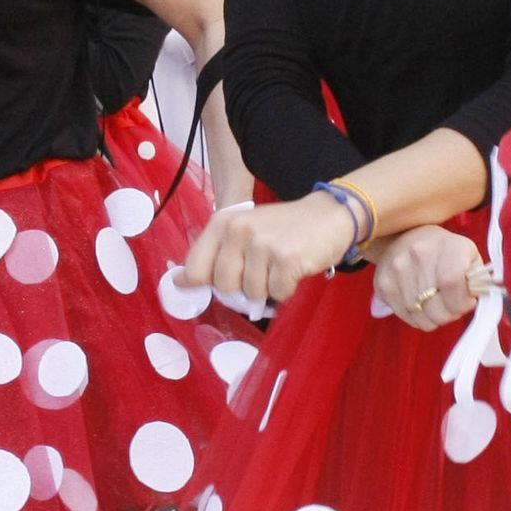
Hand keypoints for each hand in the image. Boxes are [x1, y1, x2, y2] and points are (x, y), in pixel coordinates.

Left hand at [179, 191, 353, 305]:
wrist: (330, 216)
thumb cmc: (284, 228)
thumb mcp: (244, 231)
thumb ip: (214, 254)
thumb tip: (180, 282)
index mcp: (223, 223)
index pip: (195, 268)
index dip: (200, 285)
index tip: (208, 288)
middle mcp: (239, 230)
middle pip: (223, 287)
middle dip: (242, 289)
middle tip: (260, 273)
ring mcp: (263, 244)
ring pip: (251, 293)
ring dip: (267, 289)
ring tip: (279, 268)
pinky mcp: (286, 259)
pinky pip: (277, 295)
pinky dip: (287, 290)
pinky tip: (294, 271)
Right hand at [372, 226, 482, 330]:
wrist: (404, 236)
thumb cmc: (444, 250)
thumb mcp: (468, 255)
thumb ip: (477, 279)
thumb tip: (472, 299)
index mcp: (446, 245)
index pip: (453, 283)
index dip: (462, 302)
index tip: (467, 302)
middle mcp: (418, 254)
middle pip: (437, 308)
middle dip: (450, 314)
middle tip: (451, 305)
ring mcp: (397, 270)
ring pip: (422, 318)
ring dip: (434, 318)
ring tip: (436, 302)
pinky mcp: (383, 284)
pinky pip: (406, 317)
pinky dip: (418, 317)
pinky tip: (421, 303)